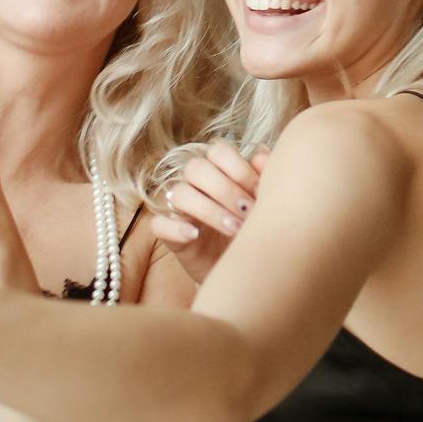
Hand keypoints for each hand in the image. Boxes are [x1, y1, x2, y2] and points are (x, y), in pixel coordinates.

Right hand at [146, 142, 270, 288]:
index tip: (261, 192)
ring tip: (234, 230)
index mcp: (218, 170)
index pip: (218, 151)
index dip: (239, 168)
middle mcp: (195, 184)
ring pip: (179, 193)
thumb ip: (263, 179)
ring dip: (209, 209)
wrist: (244, 270)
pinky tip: (195, 235)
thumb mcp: (263, 207)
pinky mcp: (169, 235)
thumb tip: (262, 154)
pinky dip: (174, 227)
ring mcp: (180, 209)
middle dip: (226, 189)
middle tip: (248, 213)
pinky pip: (158, 224)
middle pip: (196, 167)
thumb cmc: (253, 232)